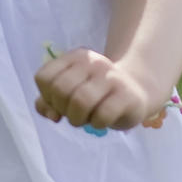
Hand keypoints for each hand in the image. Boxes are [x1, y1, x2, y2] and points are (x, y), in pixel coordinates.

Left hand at [34, 48, 164, 130]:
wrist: (137, 91)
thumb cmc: (97, 94)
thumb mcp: (71, 93)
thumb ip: (50, 101)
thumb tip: (50, 114)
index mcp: (75, 57)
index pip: (44, 77)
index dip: (46, 96)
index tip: (59, 103)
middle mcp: (93, 62)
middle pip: (60, 89)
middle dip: (62, 109)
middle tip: (72, 114)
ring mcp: (111, 77)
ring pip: (80, 101)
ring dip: (77, 119)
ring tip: (84, 120)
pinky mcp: (126, 95)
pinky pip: (103, 115)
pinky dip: (97, 124)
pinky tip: (101, 121)